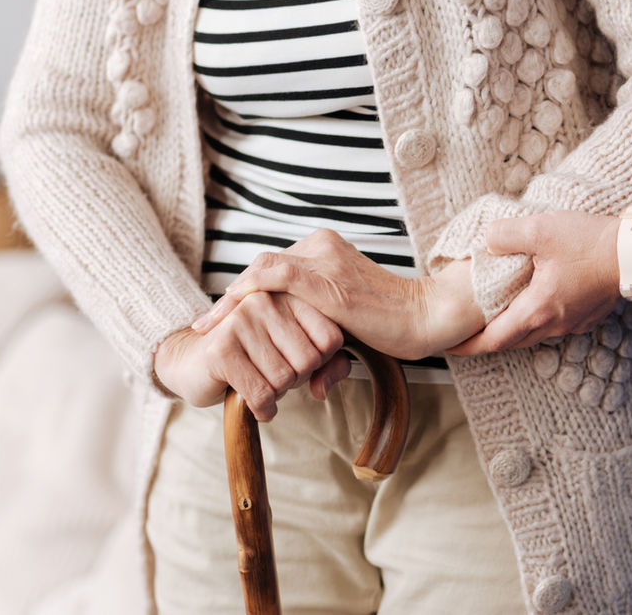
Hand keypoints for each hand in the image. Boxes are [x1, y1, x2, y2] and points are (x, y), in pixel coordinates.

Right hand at [153, 291, 350, 419]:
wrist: (192, 362)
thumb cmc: (252, 358)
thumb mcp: (295, 355)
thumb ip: (328, 365)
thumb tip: (324, 389)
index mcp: (288, 294)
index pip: (331, 338)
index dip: (320, 363)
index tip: (296, 361)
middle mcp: (265, 300)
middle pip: (309, 360)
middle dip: (296, 380)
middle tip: (275, 376)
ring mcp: (240, 320)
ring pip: (284, 378)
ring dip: (277, 394)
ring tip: (261, 383)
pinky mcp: (221, 348)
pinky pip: (260, 393)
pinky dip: (263, 409)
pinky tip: (258, 407)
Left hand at [191, 229, 483, 360]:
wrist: (427, 317)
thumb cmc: (396, 326)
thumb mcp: (349, 328)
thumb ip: (325, 341)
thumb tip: (316, 384)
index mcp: (325, 249)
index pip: (272, 268)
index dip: (244, 294)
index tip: (221, 320)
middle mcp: (320, 246)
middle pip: (261, 268)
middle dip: (231, 299)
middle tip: (205, 326)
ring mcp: (322, 259)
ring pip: (261, 271)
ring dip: (230, 301)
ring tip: (207, 326)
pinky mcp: (326, 279)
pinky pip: (274, 277)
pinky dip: (247, 293)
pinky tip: (228, 314)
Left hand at [449, 211, 620, 354]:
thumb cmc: (591, 243)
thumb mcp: (540, 230)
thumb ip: (505, 235)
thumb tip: (487, 241)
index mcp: (537, 310)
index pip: (494, 340)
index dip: (469, 346)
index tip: (450, 348)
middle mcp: (554, 323)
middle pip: (512, 342)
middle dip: (487, 341)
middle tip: (467, 334)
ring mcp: (573, 322)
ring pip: (533, 334)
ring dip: (511, 330)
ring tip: (494, 319)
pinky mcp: (586, 314)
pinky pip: (552, 325)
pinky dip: (534, 319)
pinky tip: (531, 302)